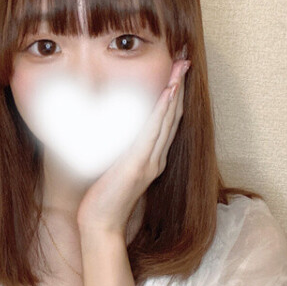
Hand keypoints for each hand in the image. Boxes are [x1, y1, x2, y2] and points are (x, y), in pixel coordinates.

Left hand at [76, 59, 189, 235]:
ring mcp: (150, 162)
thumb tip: (115, 131)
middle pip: (173, 117)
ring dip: (175, 92)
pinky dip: (162, 110)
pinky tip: (169, 93)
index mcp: (152, 160)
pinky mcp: (139, 164)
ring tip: (181, 68)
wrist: (101, 224)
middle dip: (179, 87)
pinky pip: (154, 131)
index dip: (174, 98)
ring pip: (167, 120)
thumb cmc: (104, 199)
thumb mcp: (114, 169)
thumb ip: (120, 152)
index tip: (177, 76)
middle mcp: (156, 159)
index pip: (167, 123)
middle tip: (185, 62)